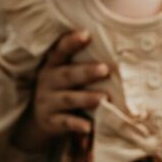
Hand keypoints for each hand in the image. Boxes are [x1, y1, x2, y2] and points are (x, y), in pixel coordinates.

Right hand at [14, 31, 106, 149]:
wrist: (42, 119)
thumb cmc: (65, 87)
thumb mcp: (67, 72)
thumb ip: (83, 61)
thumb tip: (119, 45)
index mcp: (53, 65)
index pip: (59, 51)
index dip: (71, 42)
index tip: (86, 34)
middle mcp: (48, 82)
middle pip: (67, 75)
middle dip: (86, 72)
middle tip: (105, 69)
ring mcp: (48, 102)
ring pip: (68, 99)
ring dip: (86, 98)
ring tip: (104, 98)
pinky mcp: (51, 122)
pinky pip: (65, 123)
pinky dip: (77, 125)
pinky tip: (89, 127)